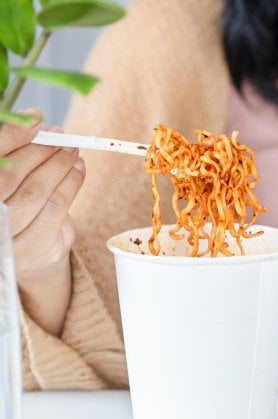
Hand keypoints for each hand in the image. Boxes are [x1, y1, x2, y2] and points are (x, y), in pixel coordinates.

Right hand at [0, 108, 85, 334]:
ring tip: (72, 150)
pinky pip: (55, 209)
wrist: (21, 249)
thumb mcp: (6, 174)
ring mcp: (0, 236)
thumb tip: (33, 119)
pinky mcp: (26, 250)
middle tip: (59, 135)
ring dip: (58, 165)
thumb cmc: (10, 201)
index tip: (35, 119)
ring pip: (35, 191)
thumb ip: (10, 150)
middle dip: (38, 150)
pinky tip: (78, 169)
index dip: (10, 135)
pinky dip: (71, 184)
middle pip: (8, 174)